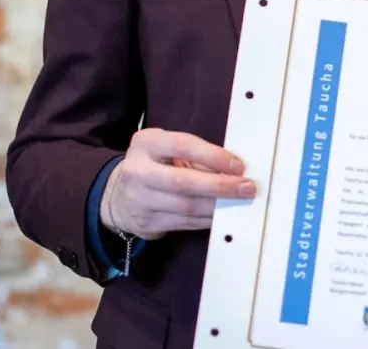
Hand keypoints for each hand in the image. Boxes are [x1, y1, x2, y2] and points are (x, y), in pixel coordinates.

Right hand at [102, 128, 255, 239]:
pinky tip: (224, 215)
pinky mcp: (145, 223)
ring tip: (240, 202)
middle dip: (220, 186)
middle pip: (183, 181)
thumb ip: (197, 155)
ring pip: (186, 206)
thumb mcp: (168, 150)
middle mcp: (136, 170)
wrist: (120, 196)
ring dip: (218, 206)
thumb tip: (237, 169)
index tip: (239, 165)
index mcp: (146, 143)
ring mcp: (138, 200)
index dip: (213, 156)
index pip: (183, 146)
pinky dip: (208, 220)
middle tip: (248, 188)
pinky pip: (184, 223)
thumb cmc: (156, 165)